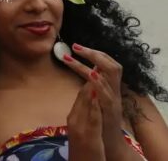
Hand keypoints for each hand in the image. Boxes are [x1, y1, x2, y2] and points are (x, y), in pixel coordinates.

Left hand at [62, 43, 131, 158]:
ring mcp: (114, 100)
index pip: (108, 64)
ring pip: (110, 77)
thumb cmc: (100, 120)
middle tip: (75, 47)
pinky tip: (90, 75)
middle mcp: (115, 91)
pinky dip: (99, 83)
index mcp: (110, 88)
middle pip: (112, 66)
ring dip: (93, 65)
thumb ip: (91, 86)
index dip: (95, 53)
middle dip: (94, 54)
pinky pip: (107, 94)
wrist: (108, 143)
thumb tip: (85, 69)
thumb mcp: (95, 99)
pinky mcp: (111, 111)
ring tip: (78, 55)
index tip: (77, 46)